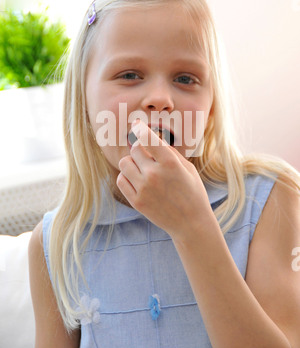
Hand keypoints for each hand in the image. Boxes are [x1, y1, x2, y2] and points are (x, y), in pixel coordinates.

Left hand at [116, 120, 213, 238]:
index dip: (139, 128)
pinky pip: (121, 179)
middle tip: (148, 156)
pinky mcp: (136, 201)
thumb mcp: (187, 168)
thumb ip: (168, 152)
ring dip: (132, 162)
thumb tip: (151, 137)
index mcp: (170, 163)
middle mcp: (154, 174)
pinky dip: (126, 177)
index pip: (147, 138)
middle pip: (134, 149)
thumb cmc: (192, 192)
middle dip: (140, 149)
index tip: (136, 124)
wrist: (191, 223)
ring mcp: (143, 189)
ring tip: (142, 169)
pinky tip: (137, 180)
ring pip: (124, 163)